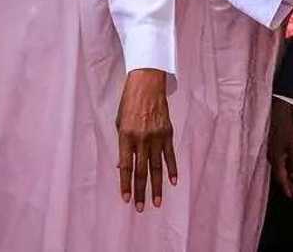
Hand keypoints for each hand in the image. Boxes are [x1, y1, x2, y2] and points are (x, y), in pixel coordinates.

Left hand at [116, 68, 176, 211]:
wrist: (147, 84)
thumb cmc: (129, 103)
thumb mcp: (119, 122)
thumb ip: (122, 145)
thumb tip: (122, 166)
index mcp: (125, 136)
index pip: (126, 166)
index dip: (125, 184)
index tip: (126, 199)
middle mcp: (141, 138)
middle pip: (141, 171)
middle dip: (140, 191)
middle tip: (140, 208)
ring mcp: (156, 136)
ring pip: (156, 167)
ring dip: (156, 186)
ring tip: (157, 202)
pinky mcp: (168, 133)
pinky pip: (170, 155)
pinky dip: (172, 169)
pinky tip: (173, 182)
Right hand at [267, 98, 292, 197]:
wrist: (275, 109)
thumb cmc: (285, 126)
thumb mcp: (292, 145)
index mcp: (275, 158)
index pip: (281, 177)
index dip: (287, 187)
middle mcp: (271, 156)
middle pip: (279, 174)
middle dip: (287, 184)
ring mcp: (270, 150)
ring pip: (278, 167)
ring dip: (286, 175)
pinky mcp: (272, 145)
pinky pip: (277, 161)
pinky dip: (284, 167)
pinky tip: (288, 166)